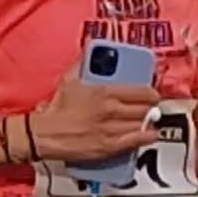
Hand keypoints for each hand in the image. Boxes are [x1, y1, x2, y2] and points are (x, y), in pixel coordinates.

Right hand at [27, 77, 161, 163]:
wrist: (45, 134)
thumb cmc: (56, 109)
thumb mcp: (69, 80)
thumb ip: (83, 64)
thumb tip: (90, 49)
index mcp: (105, 92)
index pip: (142, 92)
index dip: (151, 94)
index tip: (152, 95)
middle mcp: (112, 110)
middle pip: (146, 109)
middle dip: (150, 108)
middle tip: (149, 108)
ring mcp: (112, 129)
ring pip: (143, 124)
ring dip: (148, 122)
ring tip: (146, 120)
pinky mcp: (109, 146)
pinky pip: (137, 140)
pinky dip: (146, 136)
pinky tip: (148, 134)